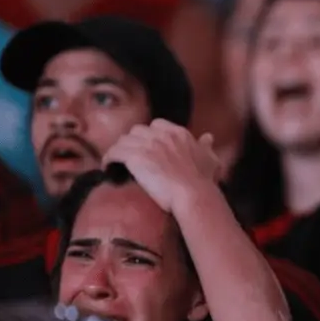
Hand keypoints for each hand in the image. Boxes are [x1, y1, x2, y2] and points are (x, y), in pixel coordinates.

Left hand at [102, 119, 223, 213]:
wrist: (193, 195)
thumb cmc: (203, 182)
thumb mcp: (210, 160)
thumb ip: (207, 147)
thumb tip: (208, 137)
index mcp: (179, 133)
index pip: (156, 125)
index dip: (149, 137)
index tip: (147, 149)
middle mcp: (162, 134)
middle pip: (137, 131)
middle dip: (133, 142)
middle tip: (130, 157)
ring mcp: (147, 144)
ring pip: (123, 141)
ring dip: (120, 151)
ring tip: (117, 164)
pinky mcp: (134, 156)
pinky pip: (114, 152)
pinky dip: (110, 159)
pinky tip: (109, 168)